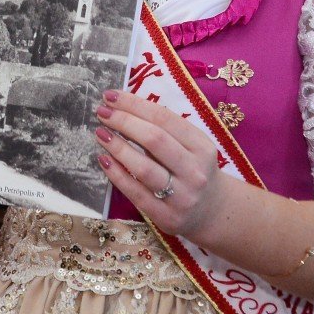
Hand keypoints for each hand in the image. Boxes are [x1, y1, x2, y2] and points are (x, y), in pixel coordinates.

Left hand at [93, 91, 234, 241]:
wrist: (214, 211)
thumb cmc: (194, 170)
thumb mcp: (193, 147)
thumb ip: (166, 130)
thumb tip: (125, 107)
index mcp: (202, 146)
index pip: (164, 118)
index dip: (135, 105)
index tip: (112, 96)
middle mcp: (194, 170)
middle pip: (154, 139)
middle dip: (124, 122)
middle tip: (102, 112)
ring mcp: (182, 196)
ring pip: (143, 168)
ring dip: (117, 147)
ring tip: (100, 133)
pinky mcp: (167, 217)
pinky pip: (136, 193)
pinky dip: (116, 174)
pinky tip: (103, 159)